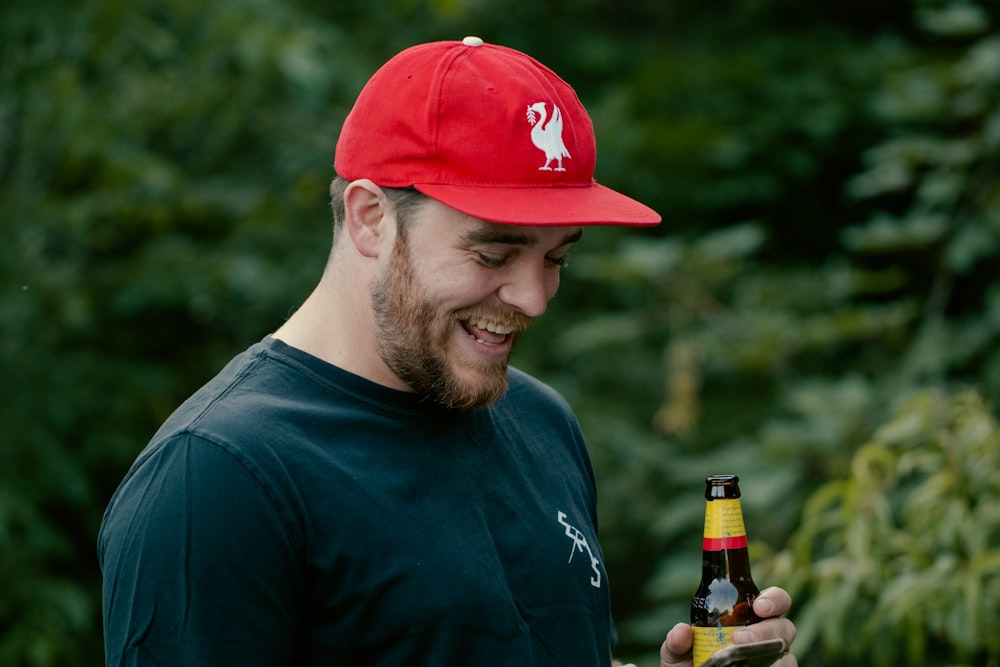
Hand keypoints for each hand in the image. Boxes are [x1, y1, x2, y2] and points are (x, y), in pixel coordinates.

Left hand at [659, 587, 797, 666]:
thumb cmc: (689, 663)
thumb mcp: (677, 651)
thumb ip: (676, 641)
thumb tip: (682, 630)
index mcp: (748, 618)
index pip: (773, 601)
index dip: (774, 600)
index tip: (759, 606)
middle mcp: (765, 636)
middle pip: (785, 626)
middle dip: (766, 630)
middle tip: (739, 638)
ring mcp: (771, 658)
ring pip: (786, 651)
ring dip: (770, 652)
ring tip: (743, 655)